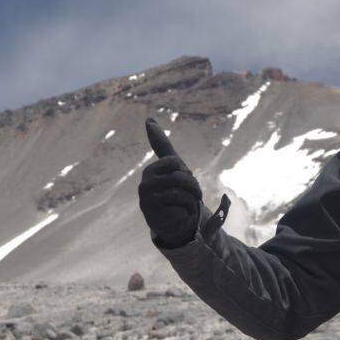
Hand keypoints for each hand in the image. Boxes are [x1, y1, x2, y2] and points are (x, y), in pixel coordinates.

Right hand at [138, 118, 201, 247]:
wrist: (172, 220)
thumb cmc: (173, 189)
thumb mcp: (171, 166)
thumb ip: (160, 143)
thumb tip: (148, 119)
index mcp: (151, 170)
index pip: (176, 163)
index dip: (186, 172)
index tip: (183, 179)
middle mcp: (145, 184)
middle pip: (182, 178)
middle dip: (193, 188)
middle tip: (190, 196)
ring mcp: (148, 201)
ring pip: (183, 194)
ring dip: (190, 201)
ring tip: (185, 205)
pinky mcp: (155, 216)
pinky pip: (181, 209)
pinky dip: (186, 212)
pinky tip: (178, 215)